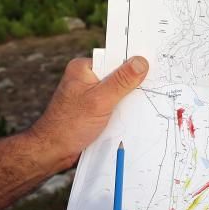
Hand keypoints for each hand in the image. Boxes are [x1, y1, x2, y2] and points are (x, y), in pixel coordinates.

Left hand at [31, 56, 148, 169]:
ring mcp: (89, 94)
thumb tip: (141, 62)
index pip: (114, 59)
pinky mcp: (93, 109)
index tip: (154, 66)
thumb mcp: (100, 100)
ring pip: (117, 92)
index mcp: (83, 68)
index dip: (134, 63)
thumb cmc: (69, 125)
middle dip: (133, 83)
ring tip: (145, 104)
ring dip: (128, 99)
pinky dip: (122, 110)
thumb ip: (121, 81)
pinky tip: (133, 116)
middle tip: (155, 87)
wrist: (52, 151)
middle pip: (118, 75)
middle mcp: (86, 78)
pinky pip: (113, 104)